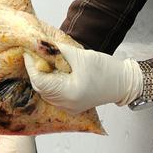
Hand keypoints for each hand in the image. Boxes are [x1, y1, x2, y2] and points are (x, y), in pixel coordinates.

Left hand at [23, 44, 143, 113]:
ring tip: (42, 62)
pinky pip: (54, 95)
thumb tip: (39, 44)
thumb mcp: (80, 55)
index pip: (40, 81)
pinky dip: (50, 83)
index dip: (31, 66)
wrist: (124, 82)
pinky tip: (52, 72)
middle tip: (33, 55)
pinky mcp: (72, 106)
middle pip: (41, 88)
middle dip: (35, 71)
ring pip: (46, 92)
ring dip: (42, 77)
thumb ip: (58, 50)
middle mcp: (66, 105)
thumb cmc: (106, 69)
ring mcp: (69, 107)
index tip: (28, 52)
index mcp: (68, 94)